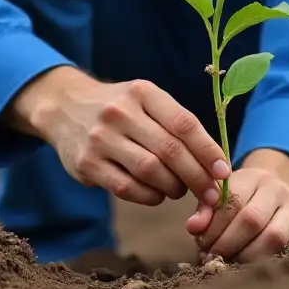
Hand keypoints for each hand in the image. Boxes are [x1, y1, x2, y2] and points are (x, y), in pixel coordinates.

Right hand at [6, 66, 230, 207]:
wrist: (64, 107)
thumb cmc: (120, 108)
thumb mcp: (145, 100)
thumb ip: (175, 124)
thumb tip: (215, 163)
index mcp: (142, 92)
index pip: (184, 123)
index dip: (208, 150)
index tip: (224, 171)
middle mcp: (120, 112)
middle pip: (170, 151)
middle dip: (197, 177)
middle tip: (212, 194)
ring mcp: (101, 138)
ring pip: (150, 171)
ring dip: (173, 187)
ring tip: (179, 190)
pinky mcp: (86, 164)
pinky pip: (127, 188)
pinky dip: (149, 196)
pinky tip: (156, 194)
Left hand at [185, 152, 288, 262]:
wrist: (279, 192)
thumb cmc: (243, 200)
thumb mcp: (222, 196)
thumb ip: (206, 209)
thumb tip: (193, 227)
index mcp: (257, 177)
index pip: (233, 201)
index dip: (214, 228)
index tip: (202, 244)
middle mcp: (283, 190)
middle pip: (253, 220)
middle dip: (228, 245)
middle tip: (213, 259)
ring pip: (276, 238)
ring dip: (249, 258)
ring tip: (232, 265)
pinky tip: (269, 268)